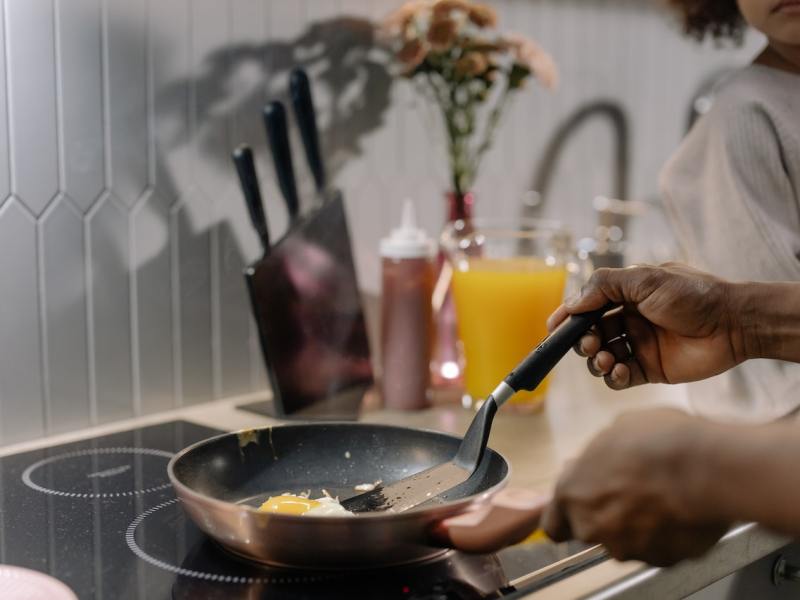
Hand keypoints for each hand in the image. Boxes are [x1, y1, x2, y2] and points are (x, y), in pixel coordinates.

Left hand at [541, 409, 729, 565]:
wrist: (706, 467)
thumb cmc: (656, 440)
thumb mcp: (613, 432)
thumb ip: (595, 459)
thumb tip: (595, 463)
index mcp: (572, 494)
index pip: (553, 524)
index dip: (566, 514)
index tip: (580, 505)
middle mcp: (593, 527)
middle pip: (589, 532)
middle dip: (603, 517)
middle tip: (628, 494)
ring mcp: (627, 548)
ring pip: (624, 542)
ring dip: (635, 526)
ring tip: (660, 498)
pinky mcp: (662, 560)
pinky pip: (657, 549)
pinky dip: (664, 536)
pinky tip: (678, 511)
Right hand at [547, 263, 745, 389]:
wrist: (733, 323)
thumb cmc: (692, 294)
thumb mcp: (644, 279)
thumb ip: (604, 285)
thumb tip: (572, 303)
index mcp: (625, 296)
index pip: (587, 307)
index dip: (568, 317)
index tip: (553, 328)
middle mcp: (629, 321)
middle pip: (590, 334)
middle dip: (582, 341)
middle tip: (588, 344)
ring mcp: (639, 346)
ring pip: (601, 357)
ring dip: (595, 360)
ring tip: (604, 359)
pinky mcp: (650, 369)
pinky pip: (620, 377)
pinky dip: (613, 377)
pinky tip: (619, 370)